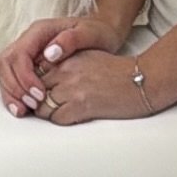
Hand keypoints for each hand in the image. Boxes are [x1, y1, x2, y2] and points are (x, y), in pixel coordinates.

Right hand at [0, 9, 121, 115]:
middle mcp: (28, 40)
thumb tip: (50, 53)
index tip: (39, 93)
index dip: (24, 76)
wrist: (102, 34)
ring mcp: (26, 53)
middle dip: (14, 87)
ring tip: (25, 110)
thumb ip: (71, 39)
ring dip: (11, 93)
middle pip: (5, 63)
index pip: (19, 53)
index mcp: (39, 31)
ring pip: (4, 72)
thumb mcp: (90, 33)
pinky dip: (13, 95)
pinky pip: (11, 79)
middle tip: (32, 104)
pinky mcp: (27, 65)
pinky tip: (23, 108)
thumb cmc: (97, 33)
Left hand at [29, 47, 155, 126]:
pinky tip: (72, 115)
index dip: (35, 84)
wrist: (142, 81)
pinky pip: (56, 118)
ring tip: (59, 111)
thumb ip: (65, 63)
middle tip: (43, 105)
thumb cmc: (117, 71)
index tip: (37, 91)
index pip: (36, 71)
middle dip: (37, 99)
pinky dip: (60, 120)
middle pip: (35, 89)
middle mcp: (67, 71)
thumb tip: (43, 75)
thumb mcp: (88, 57)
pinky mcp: (81, 106)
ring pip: (42, 106)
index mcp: (68, 57)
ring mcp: (72, 88)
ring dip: (47, 111)